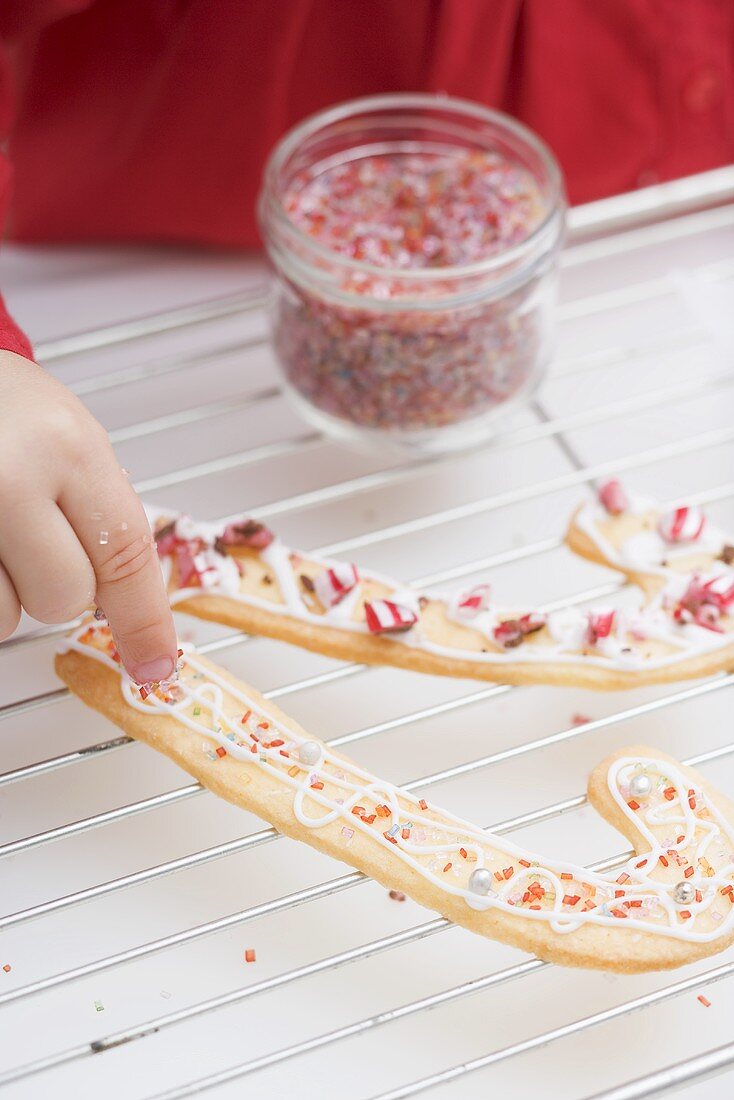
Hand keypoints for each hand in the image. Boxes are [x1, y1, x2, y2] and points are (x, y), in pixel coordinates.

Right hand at [0, 350, 176, 683]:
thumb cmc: (2, 406)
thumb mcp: (69, 438)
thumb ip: (101, 513)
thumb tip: (132, 604)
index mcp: (67, 448)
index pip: (125, 558)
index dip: (145, 623)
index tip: (155, 665)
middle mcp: (9, 480)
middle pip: (63, 599)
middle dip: (54, 583)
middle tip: (33, 536)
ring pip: (4, 617)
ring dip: (4, 590)